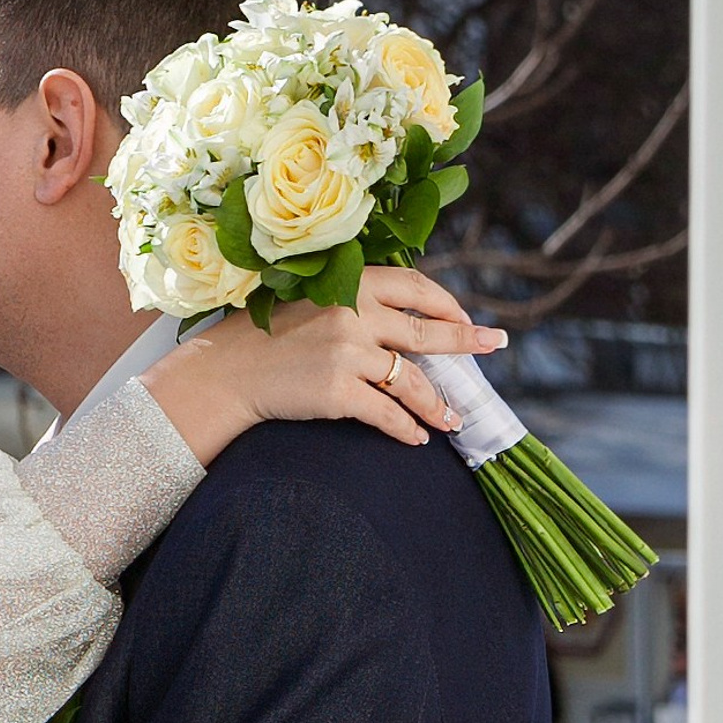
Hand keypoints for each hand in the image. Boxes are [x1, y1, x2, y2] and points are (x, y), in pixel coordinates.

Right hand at [139, 267, 505, 455]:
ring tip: (453, 419)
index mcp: (352, 284)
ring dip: (437, 403)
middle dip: (466, 342)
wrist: (227, 371)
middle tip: (495, 345)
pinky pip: (386, 414)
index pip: (418, 288)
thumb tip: (403, 323)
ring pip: (411, 381)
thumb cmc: (269, 338)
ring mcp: (348, 355)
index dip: (448, 305)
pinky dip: (406, 429)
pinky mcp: (338, 393)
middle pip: (427, 333)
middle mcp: (355, 315)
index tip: (465, 319)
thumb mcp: (314, 303)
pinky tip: (418, 439)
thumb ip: (356, 304)